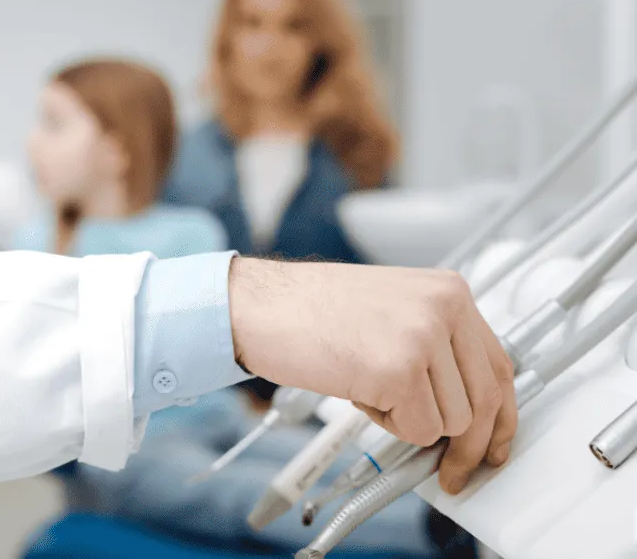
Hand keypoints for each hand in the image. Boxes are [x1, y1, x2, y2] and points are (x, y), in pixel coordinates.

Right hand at [228, 257, 516, 494]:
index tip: (496, 445)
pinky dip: (385, 424)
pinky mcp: (398, 370)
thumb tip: (466, 410)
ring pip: (450, 422)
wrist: (262, 305)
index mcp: (449, 291)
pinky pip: (415, 430)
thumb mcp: (393, 312)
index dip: (502, 416)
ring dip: (410, 421)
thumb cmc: (313, 310)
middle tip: (453, 472)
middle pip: (484, 402)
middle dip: (469, 447)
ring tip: (369, 385)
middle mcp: (444, 309)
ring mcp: (423, 337)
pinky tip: (357, 387)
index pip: (499, 365)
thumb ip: (437, 347)